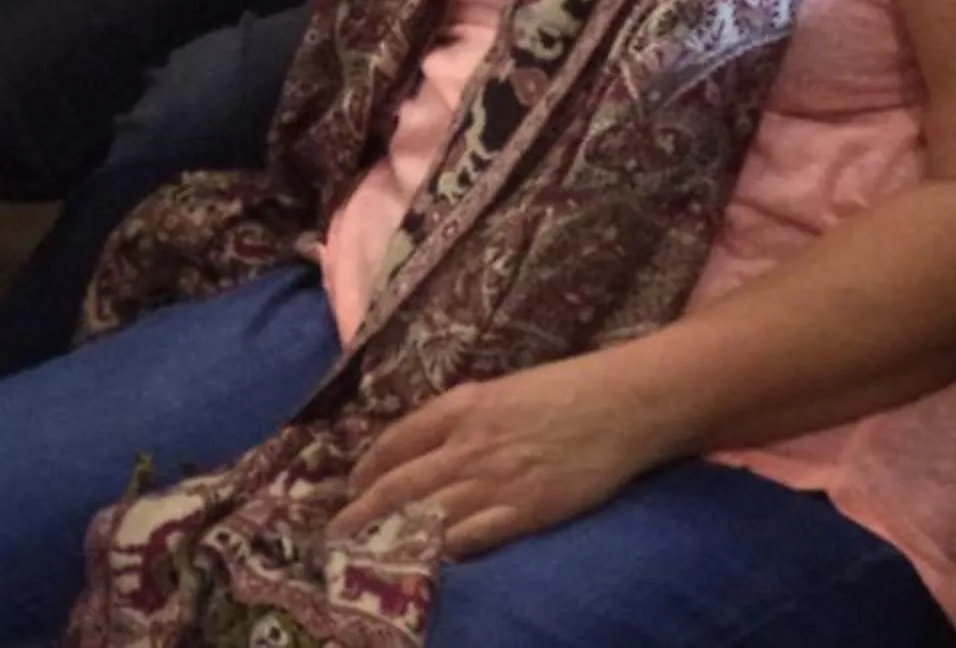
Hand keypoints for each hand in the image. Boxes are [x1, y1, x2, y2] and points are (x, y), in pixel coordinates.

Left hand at [333, 357, 660, 560]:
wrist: (620, 405)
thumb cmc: (564, 390)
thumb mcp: (499, 390)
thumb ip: (460, 416)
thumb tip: (427, 443)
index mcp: (459, 407)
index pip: (394, 442)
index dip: (366, 470)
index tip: (351, 488)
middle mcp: (467, 444)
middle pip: (398, 485)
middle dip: (361, 513)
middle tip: (334, 534)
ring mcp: (495, 480)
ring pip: (427, 515)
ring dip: (391, 537)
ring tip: (364, 556)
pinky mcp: (525, 510)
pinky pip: (472, 537)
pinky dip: (444, 552)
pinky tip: (424, 564)